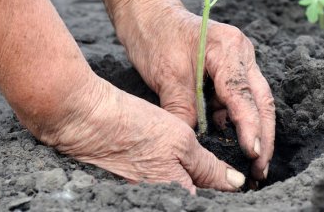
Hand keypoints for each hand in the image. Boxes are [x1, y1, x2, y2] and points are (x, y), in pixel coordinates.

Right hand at [38, 76, 246, 193]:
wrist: (86, 120)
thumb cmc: (135, 127)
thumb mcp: (182, 142)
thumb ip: (209, 167)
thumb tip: (235, 184)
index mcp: (176, 196)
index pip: (210, 202)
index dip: (225, 191)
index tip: (237, 178)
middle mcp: (159, 202)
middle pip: (194, 198)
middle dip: (209, 187)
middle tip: (221, 169)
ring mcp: (144, 196)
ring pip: (179, 192)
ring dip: (192, 181)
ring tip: (192, 160)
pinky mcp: (133, 187)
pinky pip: (162, 187)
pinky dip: (172, 175)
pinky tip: (171, 159)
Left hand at [113, 0, 274, 180]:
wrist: (148, 12)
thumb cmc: (155, 36)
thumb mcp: (166, 76)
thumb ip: (183, 110)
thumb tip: (193, 143)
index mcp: (229, 48)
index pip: (243, 94)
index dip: (250, 126)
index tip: (253, 153)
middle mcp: (242, 52)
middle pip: (262, 99)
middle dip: (264, 135)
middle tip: (261, 168)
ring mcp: (240, 59)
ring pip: (256, 100)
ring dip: (255, 129)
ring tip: (253, 161)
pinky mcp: (232, 68)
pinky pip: (240, 97)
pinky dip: (237, 119)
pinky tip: (233, 141)